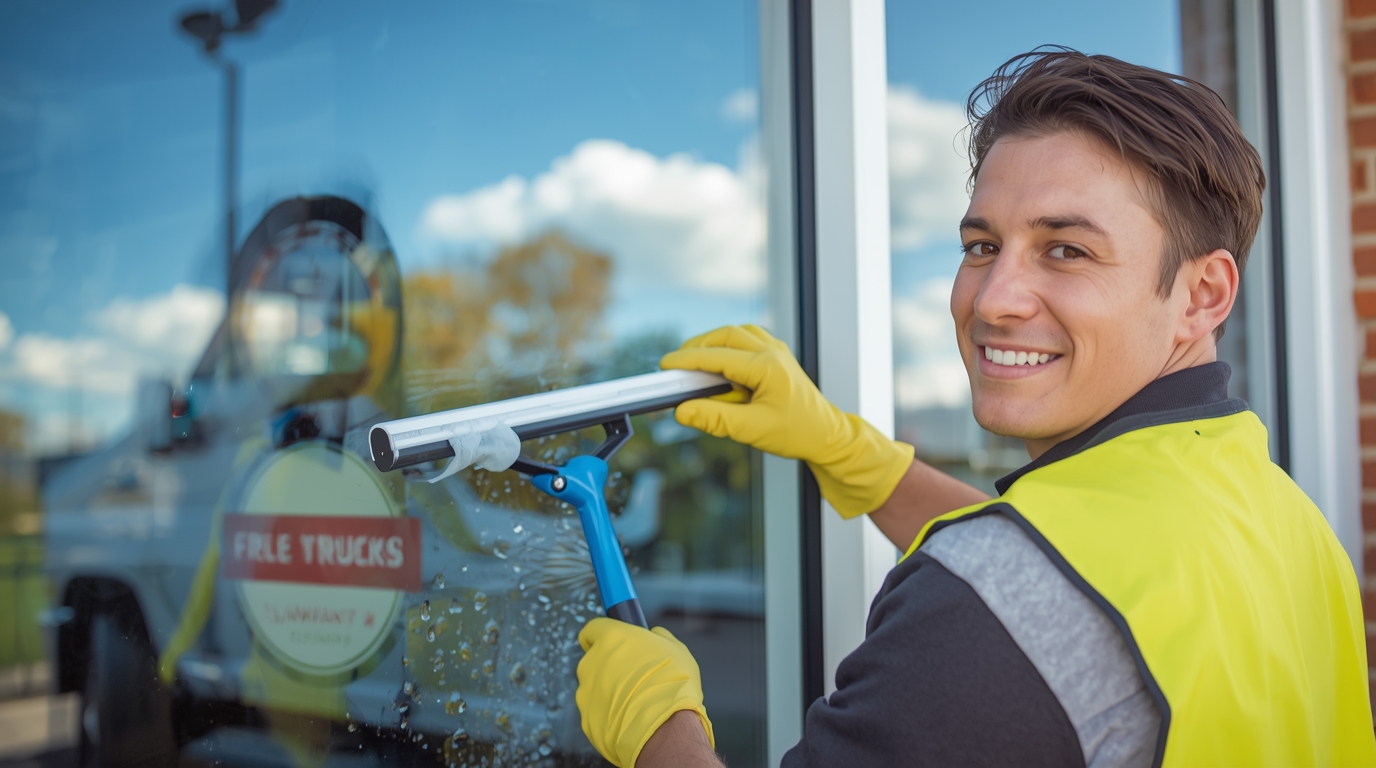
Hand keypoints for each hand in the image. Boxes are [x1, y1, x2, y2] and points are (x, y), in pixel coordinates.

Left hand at [576, 618, 714, 767]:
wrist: (664, 726)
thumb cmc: (672, 681)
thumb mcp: (675, 648)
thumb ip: (658, 637)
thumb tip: (655, 634)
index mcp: (610, 638)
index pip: (592, 630)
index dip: (603, 637)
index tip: (614, 644)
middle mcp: (591, 662)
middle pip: (594, 661)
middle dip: (609, 667)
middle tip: (634, 677)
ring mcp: (585, 693)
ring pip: (593, 689)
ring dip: (608, 693)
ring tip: (635, 703)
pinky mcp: (586, 719)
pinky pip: (596, 713)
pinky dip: (609, 716)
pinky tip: (630, 721)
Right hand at [661, 324, 914, 517]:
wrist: (827, 435)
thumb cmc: (797, 433)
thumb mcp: (751, 430)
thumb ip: (715, 419)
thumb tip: (683, 411)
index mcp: (767, 367)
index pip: (718, 356)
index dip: (687, 360)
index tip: (666, 366)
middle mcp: (773, 352)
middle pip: (725, 335)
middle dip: (697, 347)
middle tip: (677, 366)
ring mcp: (777, 351)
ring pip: (737, 334)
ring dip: (713, 344)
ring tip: (695, 366)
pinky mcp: (778, 357)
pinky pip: (748, 341)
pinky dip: (729, 347)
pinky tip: (721, 366)